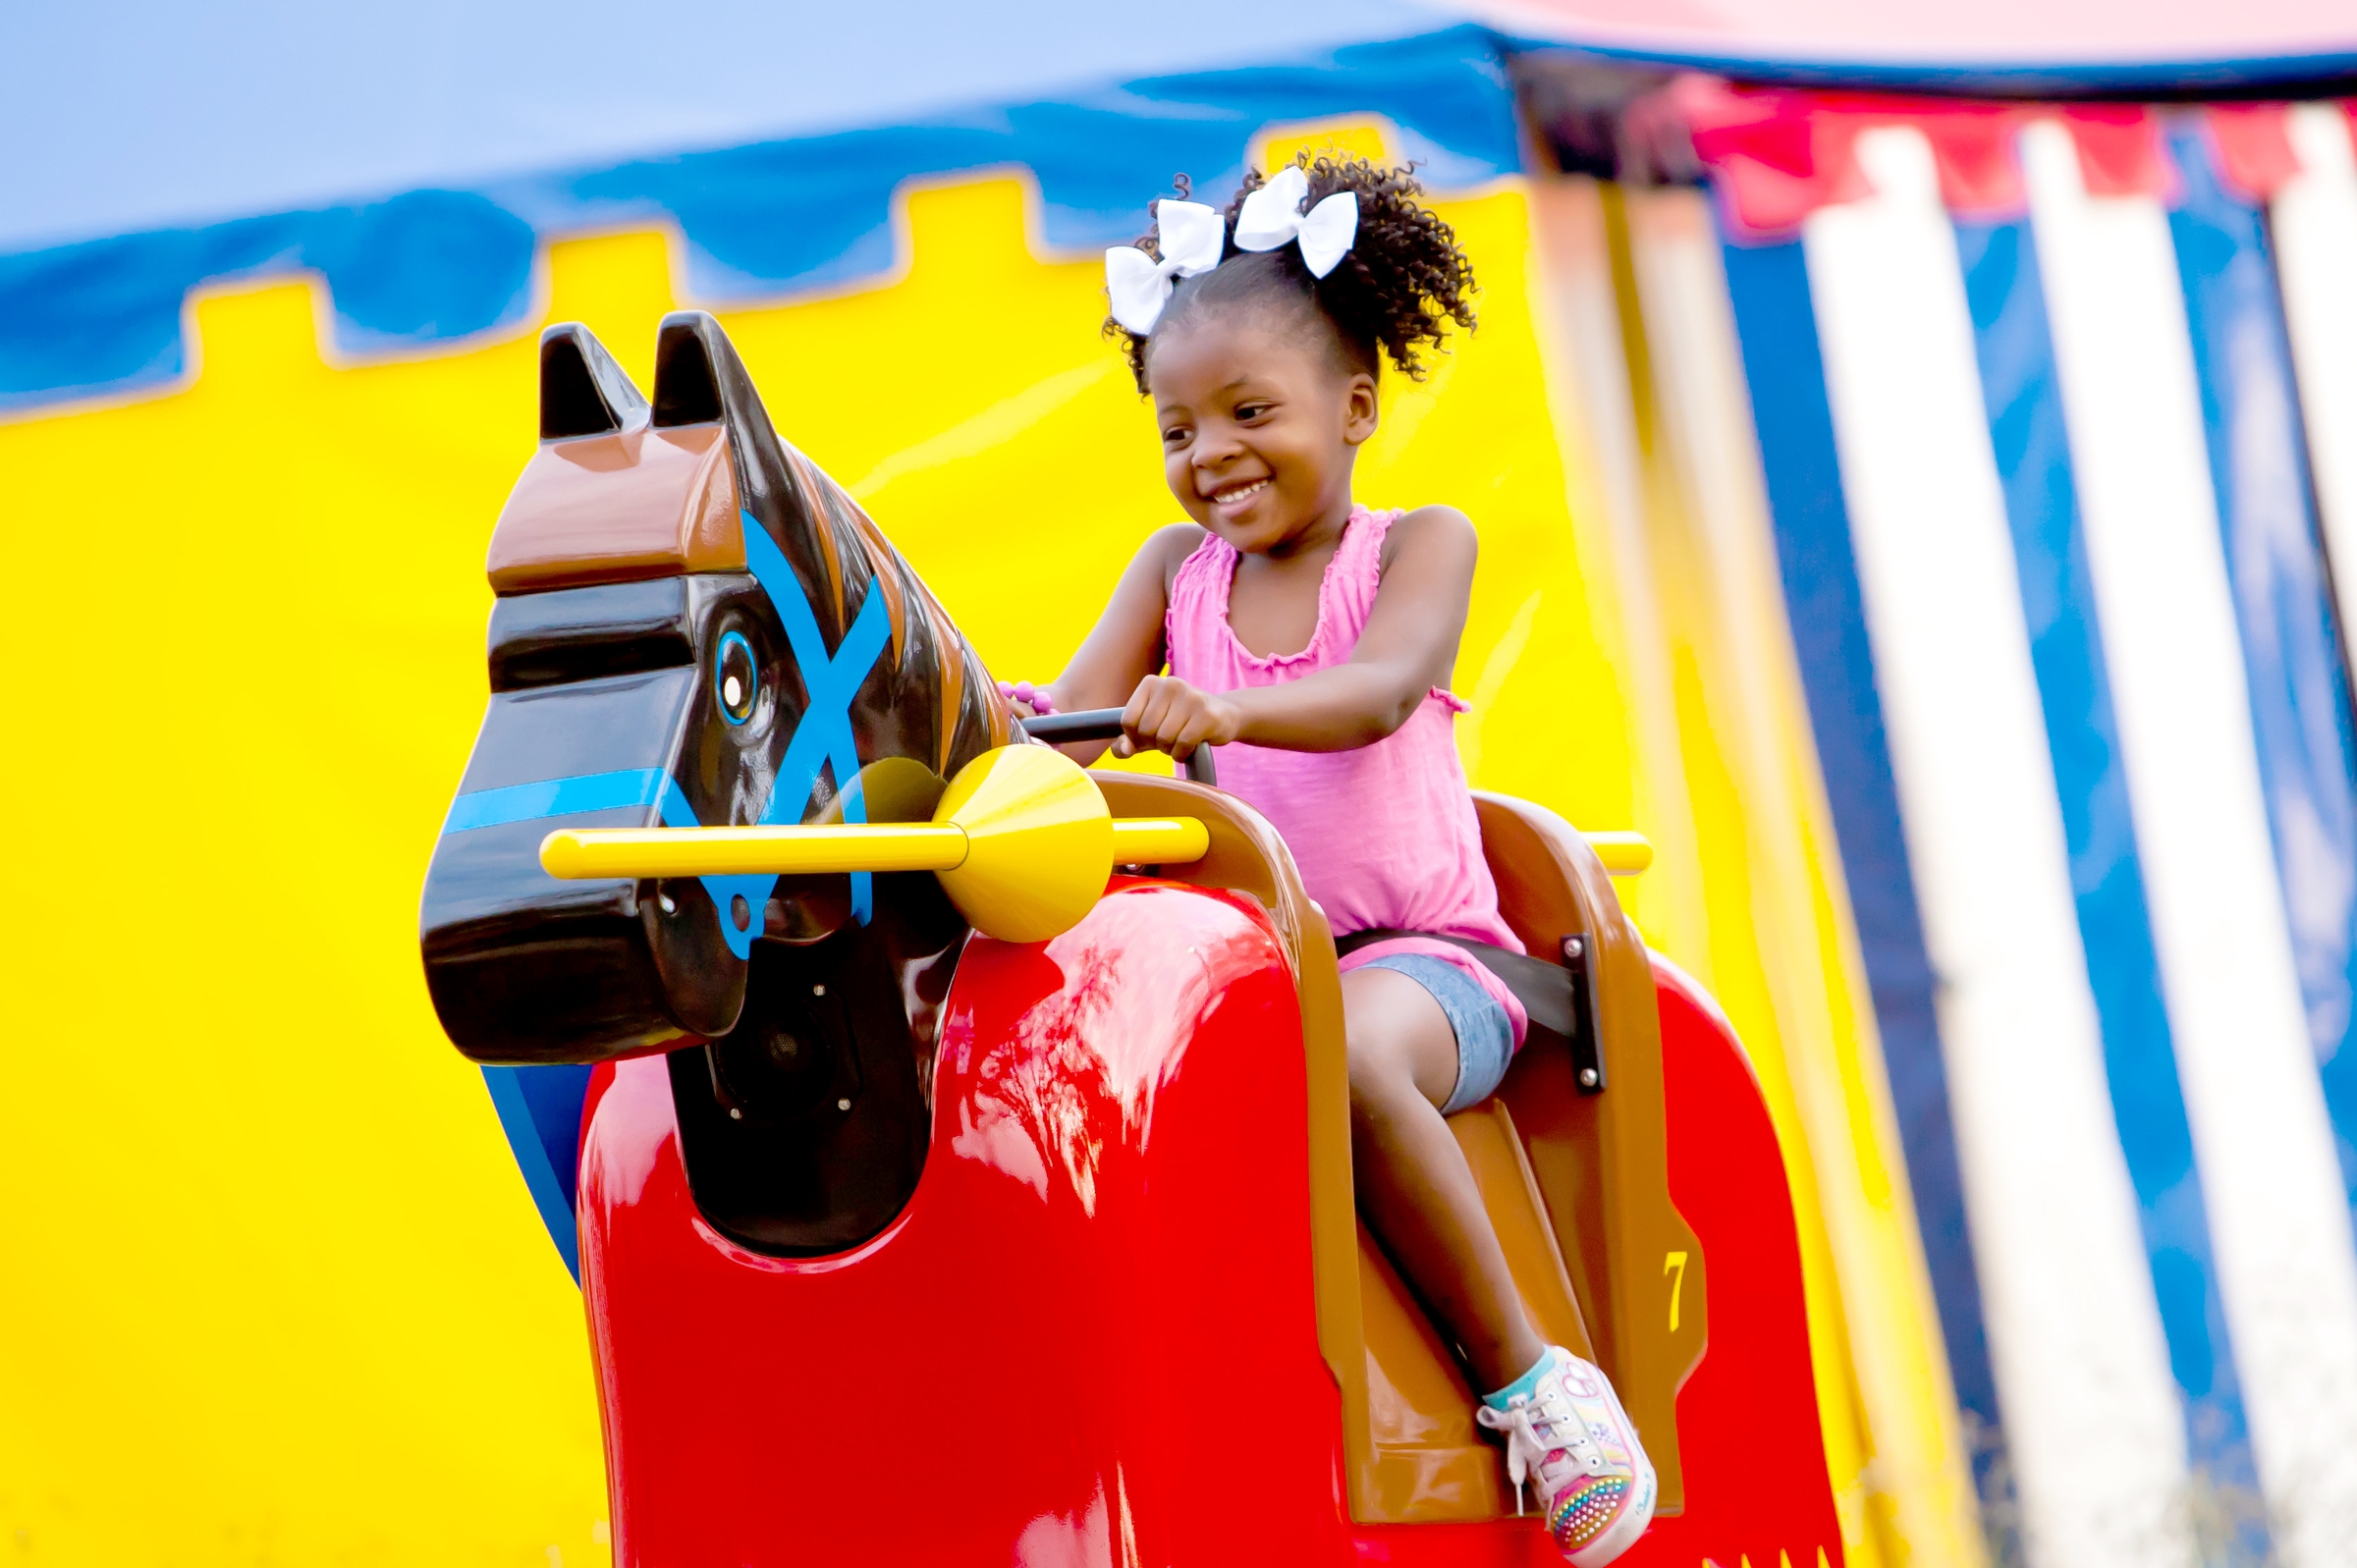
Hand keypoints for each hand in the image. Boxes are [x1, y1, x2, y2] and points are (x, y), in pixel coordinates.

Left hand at [1114, 675, 1241, 761]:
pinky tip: (1190, 747)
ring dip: (1170, 750)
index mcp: (1150, 682)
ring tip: (1180, 741)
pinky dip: (1182, 754)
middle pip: (1146, 730)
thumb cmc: (1179, 723)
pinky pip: (1183, 744)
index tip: (1150, 735)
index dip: (1136, 736)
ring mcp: (1191, 697)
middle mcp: (1170, 684)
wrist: (1223, 716)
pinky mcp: (1207, 714)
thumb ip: (1127, 741)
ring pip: (1164, 738)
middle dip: (1154, 743)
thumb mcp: (1149, 729)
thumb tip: (1124, 750)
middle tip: (1169, 738)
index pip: (1127, 720)